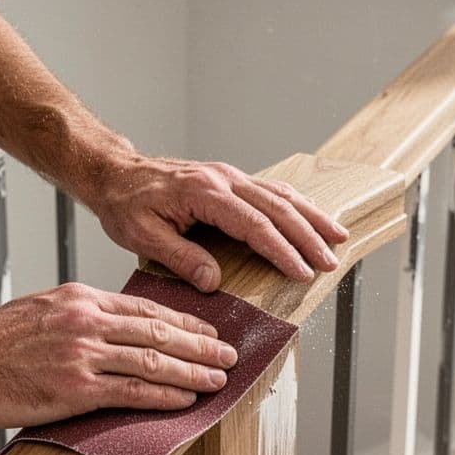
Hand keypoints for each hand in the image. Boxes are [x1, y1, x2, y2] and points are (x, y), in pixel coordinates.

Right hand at [0, 282, 236, 427]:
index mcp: (80, 298)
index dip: (184, 320)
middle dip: (201, 344)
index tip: (208, 330)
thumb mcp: (40, 310)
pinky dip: (165, 396)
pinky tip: (186, 400)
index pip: (146, 307)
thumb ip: (79, 316)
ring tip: (219, 379)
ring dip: (193, 371)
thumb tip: (114, 329)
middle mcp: (86, 320)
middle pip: (159, 331)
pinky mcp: (75, 388)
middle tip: (230, 355)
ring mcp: (82, 354)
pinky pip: (132, 391)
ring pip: (154, 361)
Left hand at [85, 154, 349, 291]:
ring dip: (312, 217)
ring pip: (281, 195)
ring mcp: (229, 176)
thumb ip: (179, 258)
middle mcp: (223, 179)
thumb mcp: (141, 236)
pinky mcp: (231, 180)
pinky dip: (297, 205)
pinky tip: (313, 218)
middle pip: (277, 207)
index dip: (281, 250)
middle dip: (308, 236)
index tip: (301, 271)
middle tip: (329, 262)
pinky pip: (272, 191)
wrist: (116, 173)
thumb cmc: (125, 204)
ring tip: (338, 238)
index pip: (253, 224)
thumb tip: (214, 281)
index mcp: (203, 192)